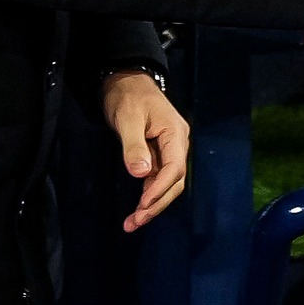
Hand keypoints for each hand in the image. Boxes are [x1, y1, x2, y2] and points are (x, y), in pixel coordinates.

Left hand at [104, 71, 189, 232]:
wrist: (126, 81)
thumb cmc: (128, 96)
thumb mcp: (128, 118)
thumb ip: (134, 146)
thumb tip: (141, 174)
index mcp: (175, 133)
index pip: (174, 168)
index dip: (159, 189)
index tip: (142, 205)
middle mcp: (177, 144)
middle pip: (174, 180)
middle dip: (157, 203)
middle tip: (136, 221)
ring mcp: (169, 149)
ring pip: (167, 182)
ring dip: (152, 203)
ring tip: (132, 222)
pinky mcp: (159, 153)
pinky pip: (158, 178)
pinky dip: (148, 193)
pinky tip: (138, 208)